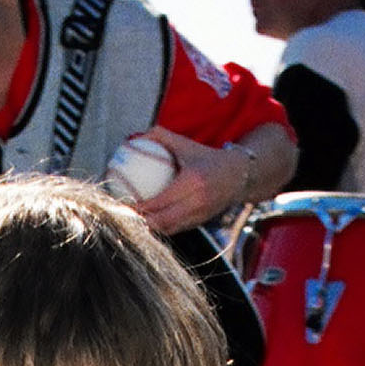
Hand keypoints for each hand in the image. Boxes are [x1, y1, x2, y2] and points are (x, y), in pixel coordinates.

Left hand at [132, 127, 253, 236]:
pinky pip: (177, 229)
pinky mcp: (201, 222)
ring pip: (169, 228)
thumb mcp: (185, 143)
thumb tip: (135, 137)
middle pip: (163, 220)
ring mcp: (201, 214)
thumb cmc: (206, 157)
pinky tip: (150, 222)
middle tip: (127, 215)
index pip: (161, 200)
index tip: (126, 203)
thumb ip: (160, 136)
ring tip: (136, 221)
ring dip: (151, 228)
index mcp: (193, 181)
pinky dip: (162, 228)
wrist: (238, 175)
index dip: (141, 207)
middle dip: (142, 221)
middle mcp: (198, 201)